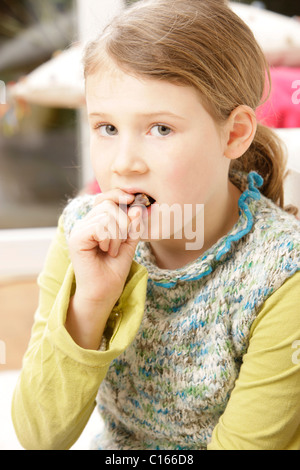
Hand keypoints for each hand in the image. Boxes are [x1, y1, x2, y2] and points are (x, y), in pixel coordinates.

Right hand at [65, 189, 144, 348]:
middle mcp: (85, 224)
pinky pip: (100, 226)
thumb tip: (137, 207)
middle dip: (123, 223)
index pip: (105, 199)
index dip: (118, 195)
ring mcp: (79, 230)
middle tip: (121, 243)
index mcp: (95, 222)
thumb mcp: (129, 244)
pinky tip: (106, 251)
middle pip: (108, 205)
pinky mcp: (77, 238)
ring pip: (106, 216)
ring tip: (112, 250)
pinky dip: (109, 238)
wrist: (104, 293)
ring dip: (117, 234)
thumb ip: (132, 226)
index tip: (133, 199)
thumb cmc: (114, 271)